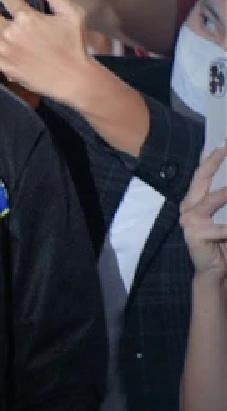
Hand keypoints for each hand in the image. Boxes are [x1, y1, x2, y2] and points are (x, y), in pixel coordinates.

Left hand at [0, 0, 101, 104]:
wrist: (72, 78)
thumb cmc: (74, 44)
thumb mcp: (72, 14)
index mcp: (26, 18)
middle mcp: (10, 34)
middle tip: (5, 14)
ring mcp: (5, 52)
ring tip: (11, 34)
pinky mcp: (4, 68)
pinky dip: (4, 51)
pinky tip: (18, 52)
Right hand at [180, 146, 226, 276]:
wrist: (215, 268)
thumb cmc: (223, 239)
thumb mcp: (224, 214)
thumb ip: (224, 197)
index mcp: (194, 200)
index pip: (201, 174)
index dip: (210, 157)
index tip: (222, 142)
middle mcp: (188, 207)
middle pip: (200, 179)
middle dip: (213, 162)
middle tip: (226, 148)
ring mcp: (190, 221)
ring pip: (212, 200)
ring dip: (226, 193)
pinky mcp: (196, 235)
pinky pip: (221, 229)